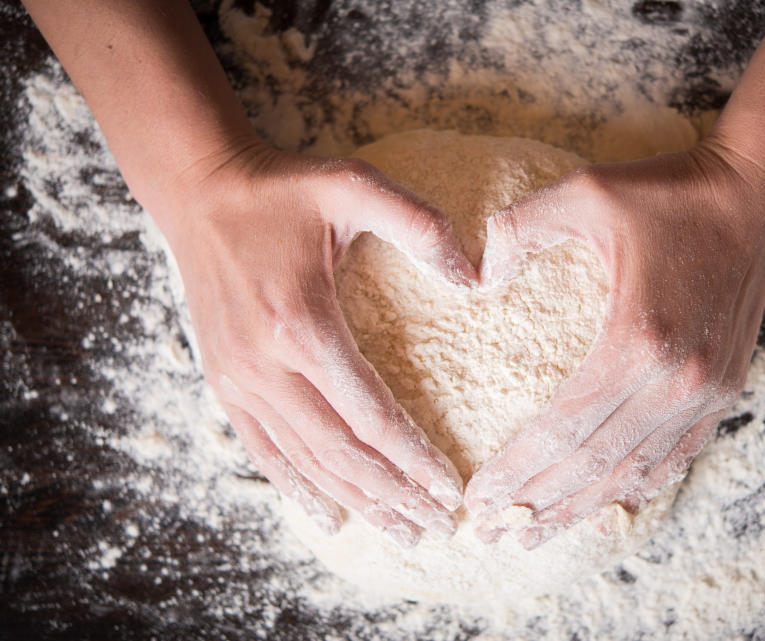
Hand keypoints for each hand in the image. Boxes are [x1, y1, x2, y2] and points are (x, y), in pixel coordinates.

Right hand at [163, 143, 475, 546]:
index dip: (414, 459)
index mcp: (303, 325)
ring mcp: (238, 379)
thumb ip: (419, 225)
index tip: (450, 491)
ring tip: (400, 533)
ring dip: (356, 502)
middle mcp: (265, 365)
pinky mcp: (223, 380)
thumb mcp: (354, 185)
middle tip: (438, 529)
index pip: (371, 415)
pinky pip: (263, 450)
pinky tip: (328, 517)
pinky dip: (297, 488)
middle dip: (394, 495)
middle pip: (341, 453)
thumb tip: (478, 277)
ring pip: (305, 461)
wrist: (201, 190)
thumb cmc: (283, 189)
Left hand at [464, 140, 764, 548]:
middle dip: (536, 503)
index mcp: (637, 338)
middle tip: (490, 534)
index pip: (564, 428)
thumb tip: (475, 280)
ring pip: (633, 472)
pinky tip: (600, 508)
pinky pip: (673, 457)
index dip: (516, 469)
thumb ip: (518, 228)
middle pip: (594, 464)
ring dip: (579, 508)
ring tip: (532, 535)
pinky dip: (633, 488)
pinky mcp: (723, 391)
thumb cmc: (669, 192)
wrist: (755, 194)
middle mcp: (677, 380)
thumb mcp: (584, 191)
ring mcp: (707, 392)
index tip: (477, 496)